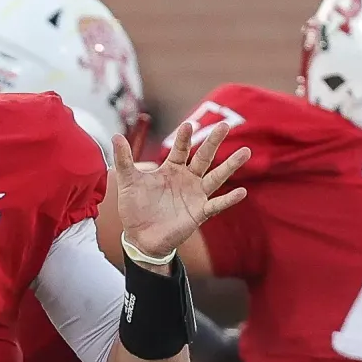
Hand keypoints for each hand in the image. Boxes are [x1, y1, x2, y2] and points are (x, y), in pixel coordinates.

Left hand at [112, 121, 250, 257]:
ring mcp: (195, 195)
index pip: (180, 149)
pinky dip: (228, 199)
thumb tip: (115, 136)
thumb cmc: (135, 208)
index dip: (184, 138)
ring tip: (246, 151)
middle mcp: (187, 179)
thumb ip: (124, 159)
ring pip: (216, 177)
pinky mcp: (199, 213)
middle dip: (214, 142)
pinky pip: (216, 205)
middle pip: (203, 157)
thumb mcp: (128, 182)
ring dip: (230, 165)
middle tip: (225, 125)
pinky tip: (241, 192)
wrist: (140, 237)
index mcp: (171, 169)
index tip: (188, 125)